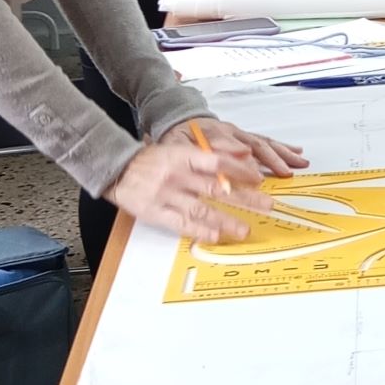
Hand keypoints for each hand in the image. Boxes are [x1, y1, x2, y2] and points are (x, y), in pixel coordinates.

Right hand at [107, 141, 267, 241]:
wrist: (117, 169)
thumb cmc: (154, 160)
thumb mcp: (181, 148)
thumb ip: (211, 152)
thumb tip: (244, 151)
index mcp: (183, 156)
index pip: (218, 162)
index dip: (241, 170)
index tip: (259, 180)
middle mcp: (177, 176)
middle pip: (216, 188)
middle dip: (244, 198)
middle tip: (267, 206)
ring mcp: (166, 196)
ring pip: (201, 209)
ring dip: (226, 220)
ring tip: (245, 229)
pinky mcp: (156, 213)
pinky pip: (181, 224)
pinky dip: (200, 231)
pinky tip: (216, 236)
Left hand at [161, 115, 306, 176]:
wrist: (183, 119)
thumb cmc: (179, 135)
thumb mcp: (175, 144)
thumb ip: (188, 152)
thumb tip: (211, 164)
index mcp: (211, 134)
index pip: (229, 146)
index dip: (242, 159)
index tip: (255, 172)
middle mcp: (230, 132)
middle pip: (254, 144)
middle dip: (271, 159)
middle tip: (284, 172)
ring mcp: (240, 133)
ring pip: (264, 142)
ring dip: (282, 153)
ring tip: (300, 162)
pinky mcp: (245, 135)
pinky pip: (266, 140)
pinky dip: (282, 147)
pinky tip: (297, 151)